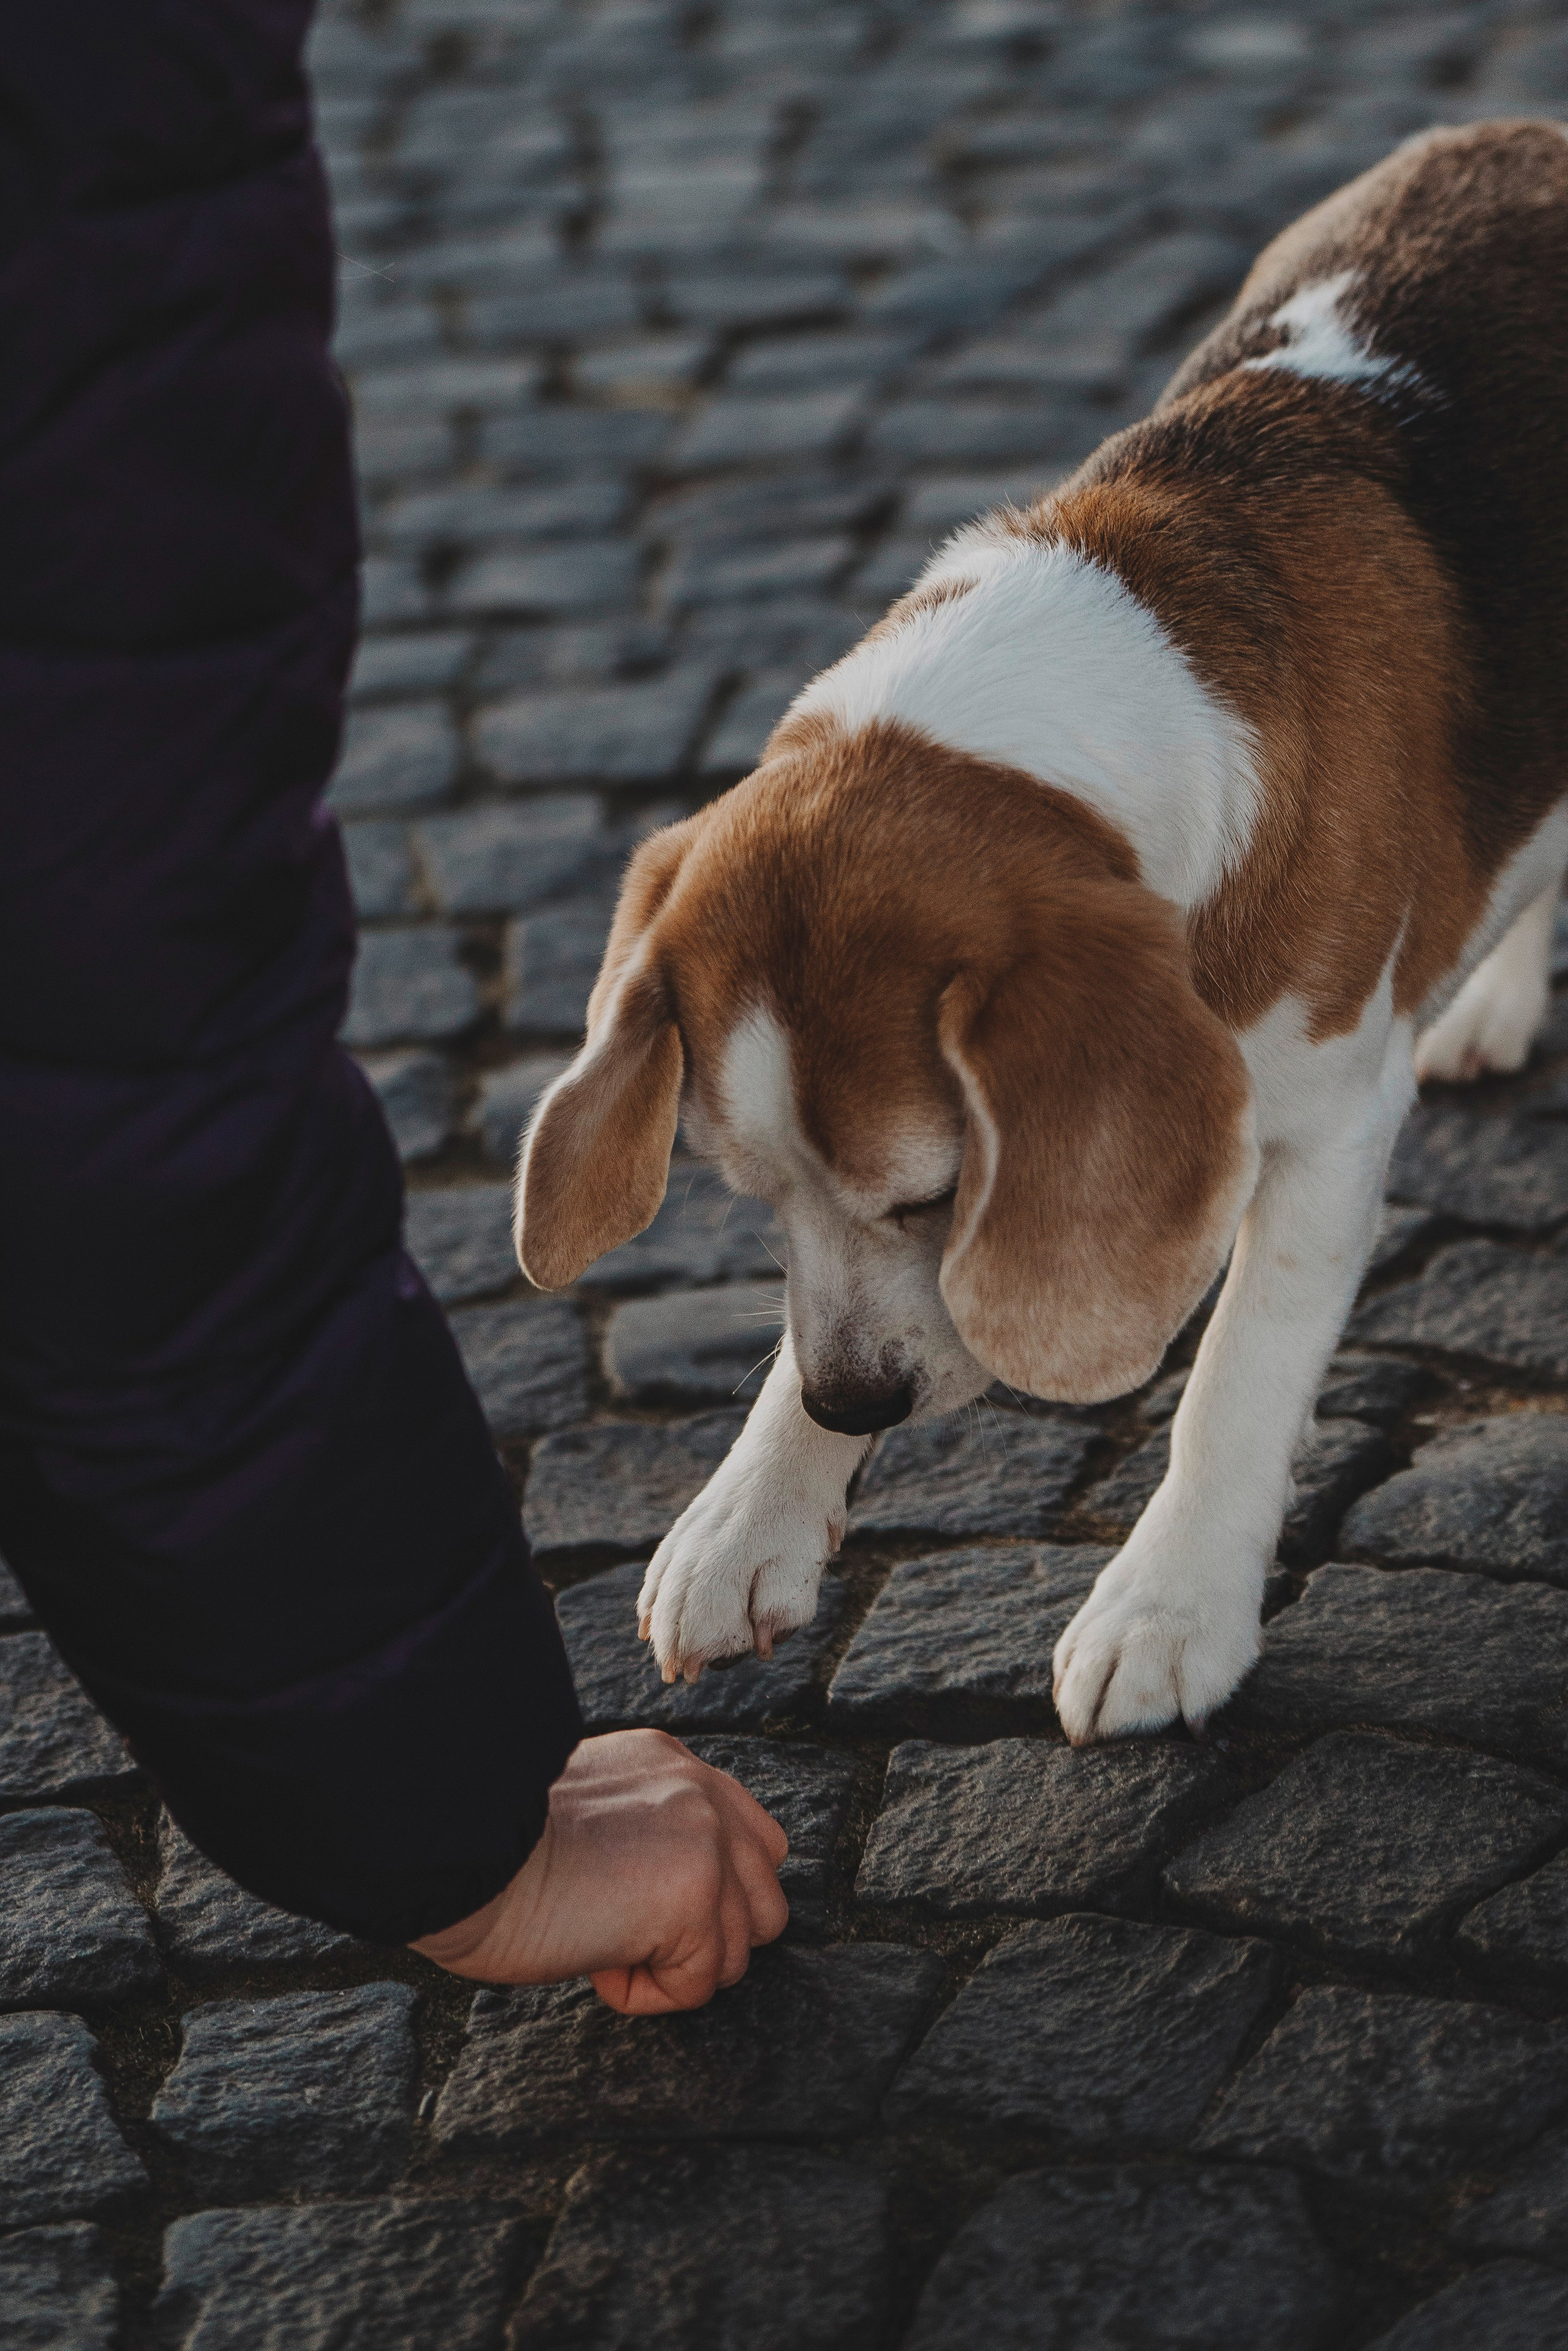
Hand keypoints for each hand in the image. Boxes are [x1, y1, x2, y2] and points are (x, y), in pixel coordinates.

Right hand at [410, 1729, 789, 2013]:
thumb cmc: (492, 1848)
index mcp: (671, 1765)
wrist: (457, 1851)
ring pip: (739, 1952)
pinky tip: (595, 1957)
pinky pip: (698, 1986)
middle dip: (708, 1938)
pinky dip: (644, 1994)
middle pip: (765, 1900)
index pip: (750, 1841)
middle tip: (625, 1931)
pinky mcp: (696, 1898)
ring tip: (602, 1938)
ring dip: (674, 1967)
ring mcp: (706, 1842)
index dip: (707, 1896)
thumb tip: (664, 1895)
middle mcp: (700, 1793)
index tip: (639, 1907)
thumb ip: (645, 1831)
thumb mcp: (586, 1812)